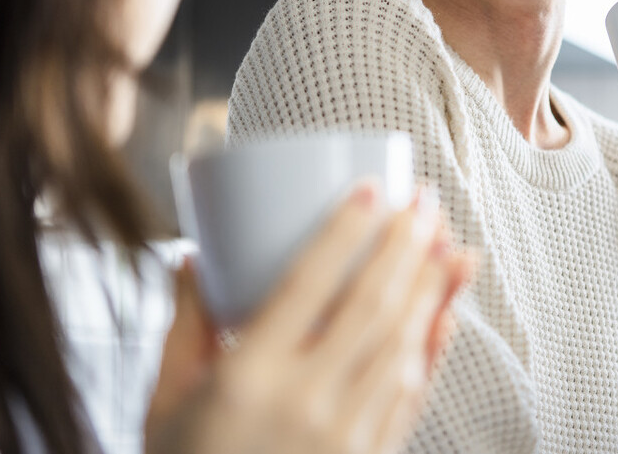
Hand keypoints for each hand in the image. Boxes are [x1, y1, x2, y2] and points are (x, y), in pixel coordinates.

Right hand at [145, 183, 472, 453]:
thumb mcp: (163, 399)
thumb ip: (183, 324)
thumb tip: (194, 257)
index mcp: (246, 377)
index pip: (308, 285)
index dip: (346, 230)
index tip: (373, 189)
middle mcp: (303, 403)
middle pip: (371, 307)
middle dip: (406, 247)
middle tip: (427, 202)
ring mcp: (342, 438)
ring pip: (402, 349)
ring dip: (433, 292)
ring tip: (453, 247)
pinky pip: (411, 400)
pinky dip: (435, 354)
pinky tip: (448, 318)